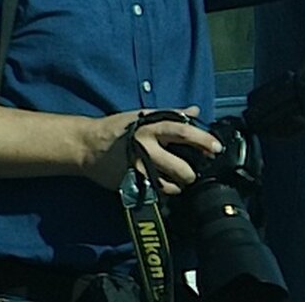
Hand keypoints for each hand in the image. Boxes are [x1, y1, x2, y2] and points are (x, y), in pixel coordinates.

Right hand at [82, 106, 222, 195]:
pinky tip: (165, 187)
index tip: (216, 148)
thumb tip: (196, 111)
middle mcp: (145, 149)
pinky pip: (152, 192)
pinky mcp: (128, 184)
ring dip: (179, 185)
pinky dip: (162, 191)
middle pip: (179, 166)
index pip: (184, 132)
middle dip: (192, 172)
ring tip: (181, 181)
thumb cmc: (119, 128)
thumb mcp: (145, 115)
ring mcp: (136, 170)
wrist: (87, 145)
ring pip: (168, 185)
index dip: (203, 140)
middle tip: (196, 171)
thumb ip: (172, 114)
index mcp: (151, 127)